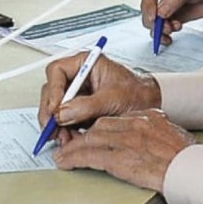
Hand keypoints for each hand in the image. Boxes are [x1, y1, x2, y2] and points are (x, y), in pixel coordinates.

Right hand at [38, 52, 160, 135]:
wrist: (151, 106)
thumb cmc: (138, 93)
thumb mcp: (113, 98)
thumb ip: (86, 105)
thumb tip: (62, 113)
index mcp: (85, 63)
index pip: (57, 71)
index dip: (53, 90)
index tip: (55, 109)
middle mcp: (78, 77)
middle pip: (52, 91)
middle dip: (51, 112)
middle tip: (52, 129)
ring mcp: (78, 94)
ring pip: (56, 108)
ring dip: (57, 125)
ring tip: (63, 138)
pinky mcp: (80, 110)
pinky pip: (65, 120)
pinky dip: (65, 131)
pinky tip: (70, 140)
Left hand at [53, 110, 194, 190]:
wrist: (193, 170)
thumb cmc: (187, 157)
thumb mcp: (172, 133)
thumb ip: (157, 130)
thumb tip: (150, 135)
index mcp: (146, 117)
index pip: (114, 118)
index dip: (98, 128)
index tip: (89, 134)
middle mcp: (133, 124)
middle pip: (98, 126)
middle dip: (82, 136)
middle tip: (70, 142)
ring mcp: (125, 141)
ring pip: (90, 140)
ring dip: (72, 147)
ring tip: (62, 154)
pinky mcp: (120, 159)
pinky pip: (89, 156)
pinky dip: (73, 159)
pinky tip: (64, 162)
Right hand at [141, 0, 202, 48]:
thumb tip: (161, 12)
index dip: (149, 7)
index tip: (154, 18)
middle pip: (147, 10)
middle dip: (155, 21)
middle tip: (166, 27)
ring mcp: (162, 6)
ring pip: (153, 22)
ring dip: (161, 28)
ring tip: (173, 28)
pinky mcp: (169, 16)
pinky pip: (162, 28)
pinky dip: (165, 33)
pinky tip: (173, 32)